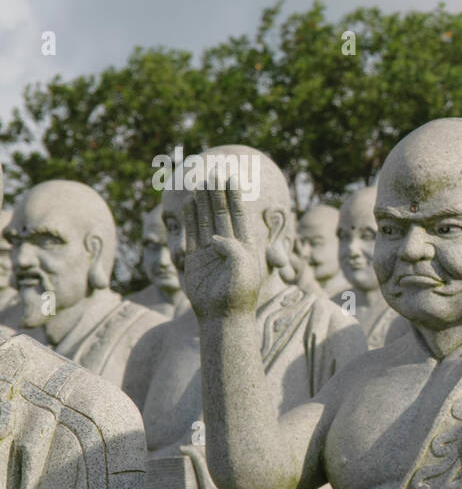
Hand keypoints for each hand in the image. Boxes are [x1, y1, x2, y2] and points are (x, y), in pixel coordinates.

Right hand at [181, 183, 263, 317]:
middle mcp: (228, 245)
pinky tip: (188, 203)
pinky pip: (192, 234)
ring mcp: (211, 250)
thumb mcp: (243, 270)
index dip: (235, 196)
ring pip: (206, 220)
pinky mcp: (196, 258)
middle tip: (214, 172)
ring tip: (201, 182)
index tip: (232, 177)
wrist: (222, 316)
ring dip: (204, 202)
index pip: (239, 215)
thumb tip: (216, 240)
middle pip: (222, 213)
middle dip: (218, 194)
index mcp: (245, 245)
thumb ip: (234, 251)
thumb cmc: (238, 295)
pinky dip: (190, 219)